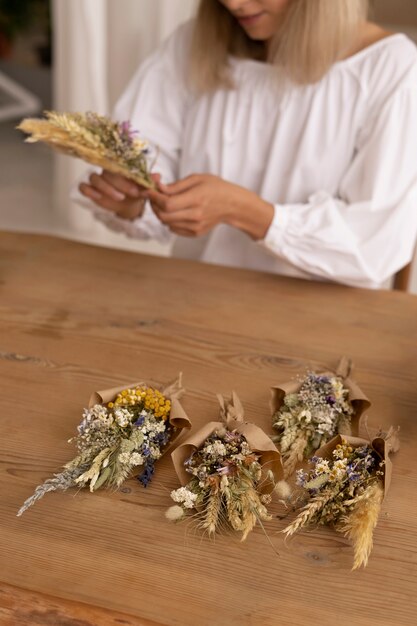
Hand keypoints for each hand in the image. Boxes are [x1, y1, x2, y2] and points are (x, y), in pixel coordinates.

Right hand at [79, 170, 160, 219]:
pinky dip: (88, 191)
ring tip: (120, 198)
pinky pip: (83, 187)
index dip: (127, 176)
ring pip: (95, 178)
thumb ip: (149, 182)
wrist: (129, 205)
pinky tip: (97, 197)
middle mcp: (107, 171)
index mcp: (120, 168)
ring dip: (106, 188)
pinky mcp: (91, 190)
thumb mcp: (144, 188)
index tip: (138, 189)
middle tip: (133, 194)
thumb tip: (158, 177)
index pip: (120, 166)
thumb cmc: (135, 193)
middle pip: (107, 172)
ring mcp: (98, 180)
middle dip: (120, 184)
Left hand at [145, 174, 273, 239]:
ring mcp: (196, 226)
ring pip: (167, 223)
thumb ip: (176, 185)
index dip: (154, 197)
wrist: (232, 205)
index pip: (167, 203)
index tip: (149, 190)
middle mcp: (196, 215)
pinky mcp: (195, 233)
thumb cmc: (215, 188)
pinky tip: (175, 211)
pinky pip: (174, 229)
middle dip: (154, 205)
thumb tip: (157, 188)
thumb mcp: (197, 179)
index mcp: (197, 199)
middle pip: (164, 215)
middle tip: (154, 197)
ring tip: (164, 203)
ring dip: (161, 213)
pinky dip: (169, 220)